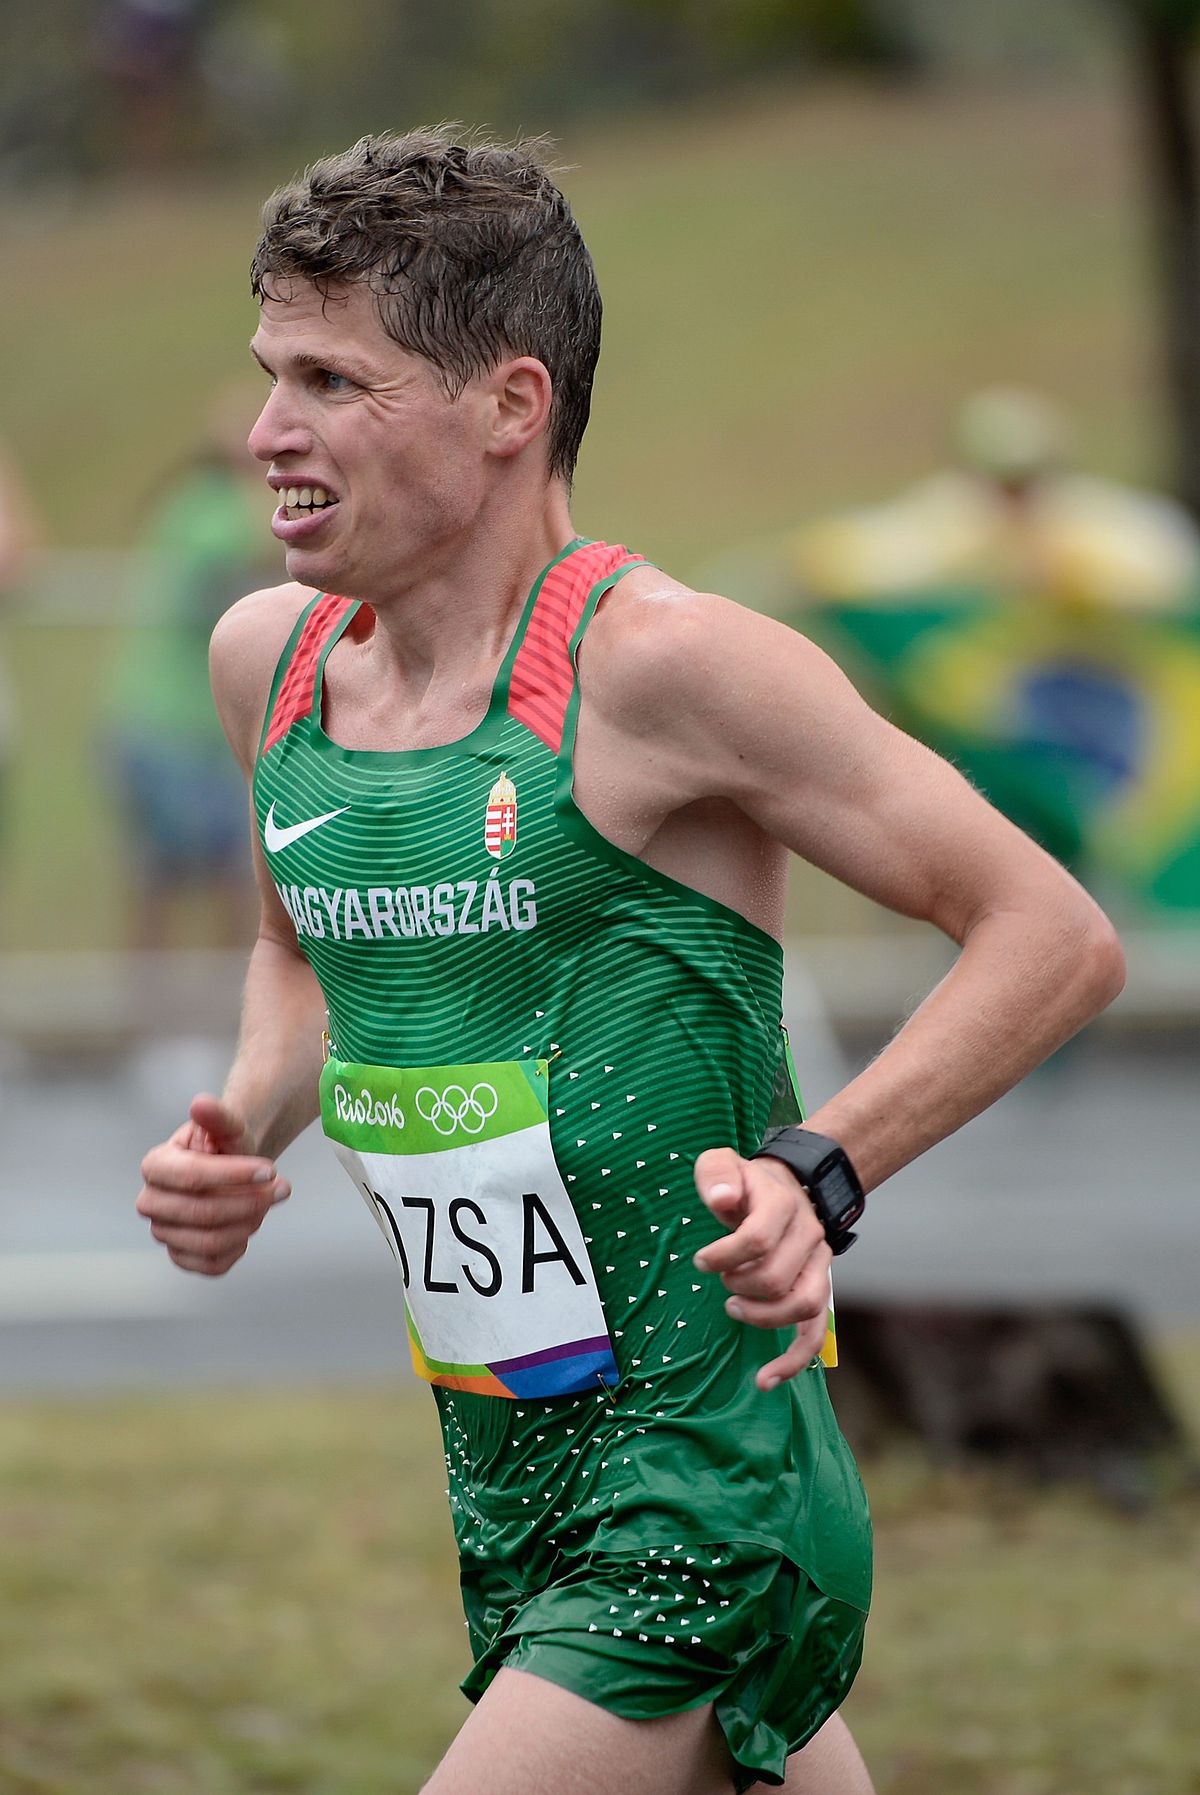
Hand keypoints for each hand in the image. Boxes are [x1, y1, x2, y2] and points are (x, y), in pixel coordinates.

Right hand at [136, 1094, 289, 1275]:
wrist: (231, 1169)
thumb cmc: (226, 1147)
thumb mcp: (229, 1126)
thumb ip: (218, 1116)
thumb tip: (200, 1104)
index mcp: (155, 1165)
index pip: (192, 1176)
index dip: (235, 1175)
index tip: (271, 1169)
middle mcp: (151, 1202)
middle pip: (203, 1213)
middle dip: (250, 1202)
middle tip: (281, 1188)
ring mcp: (163, 1232)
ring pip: (209, 1242)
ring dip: (249, 1224)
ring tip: (266, 1203)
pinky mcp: (180, 1256)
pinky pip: (211, 1265)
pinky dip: (238, 1248)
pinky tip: (249, 1225)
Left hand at [692, 1146, 831, 1388]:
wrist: (785, 1187)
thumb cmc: (743, 1183)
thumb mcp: (722, 1163)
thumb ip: (717, 1174)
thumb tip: (721, 1200)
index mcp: (784, 1205)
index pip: (759, 1238)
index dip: (724, 1255)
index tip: (701, 1260)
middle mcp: (810, 1235)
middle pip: (777, 1277)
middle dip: (739, 1284)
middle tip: (720, 1278)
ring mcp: (818, 1265)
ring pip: (802, 1306)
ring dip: (761, 1316)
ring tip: (732, 1307)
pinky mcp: (818, 1289)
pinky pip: (815, 1333)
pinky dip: (793, 1361)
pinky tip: (765, 1380)